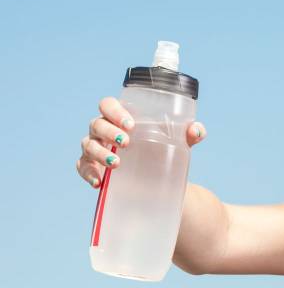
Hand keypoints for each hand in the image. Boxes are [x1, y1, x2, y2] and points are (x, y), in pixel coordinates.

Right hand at [76, 96, 205, 188]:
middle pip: (97, 123)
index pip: (108, 105)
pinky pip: (82, 167)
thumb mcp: (178, 142)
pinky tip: (99, 182)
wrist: (157, 180)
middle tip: (126, 142)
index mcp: (120, 117)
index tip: (130, 123)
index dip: (114, 111)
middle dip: (109, 131)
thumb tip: (197, 130)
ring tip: (117, 164)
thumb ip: (190, 133)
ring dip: (100, 153)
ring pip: (88, 144)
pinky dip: (88, 173)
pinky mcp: (92, 167)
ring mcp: (95, 148)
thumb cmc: (162, 151)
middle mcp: (104, 130)